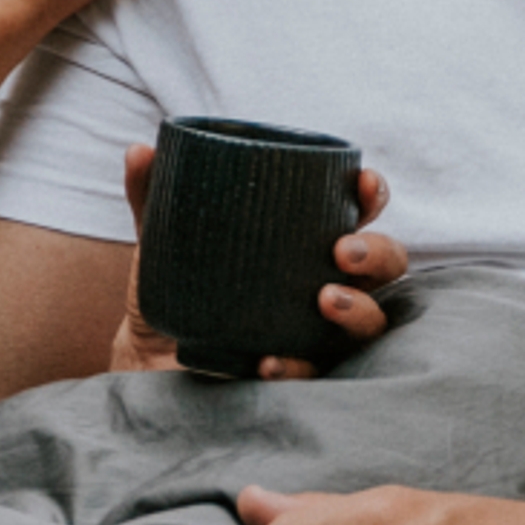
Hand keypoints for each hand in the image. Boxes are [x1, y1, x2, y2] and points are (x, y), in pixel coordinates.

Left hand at [108, 144, 406, 378]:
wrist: (150, 354)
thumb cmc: (177, 285)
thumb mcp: (163, 238)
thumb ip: (154, 195)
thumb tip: (139, 151)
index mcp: (307, 239)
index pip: (359, 210)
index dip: (371, 194)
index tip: (362, 183)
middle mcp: (326, 281)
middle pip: (386, 266)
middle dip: (378, 253)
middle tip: (343, 251)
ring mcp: (318, 330)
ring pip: (369, 322)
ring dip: (358, 309)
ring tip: (325, 300)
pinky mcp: (297, 370)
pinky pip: (315, 373)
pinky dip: (297, 366)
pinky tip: (269, 361)